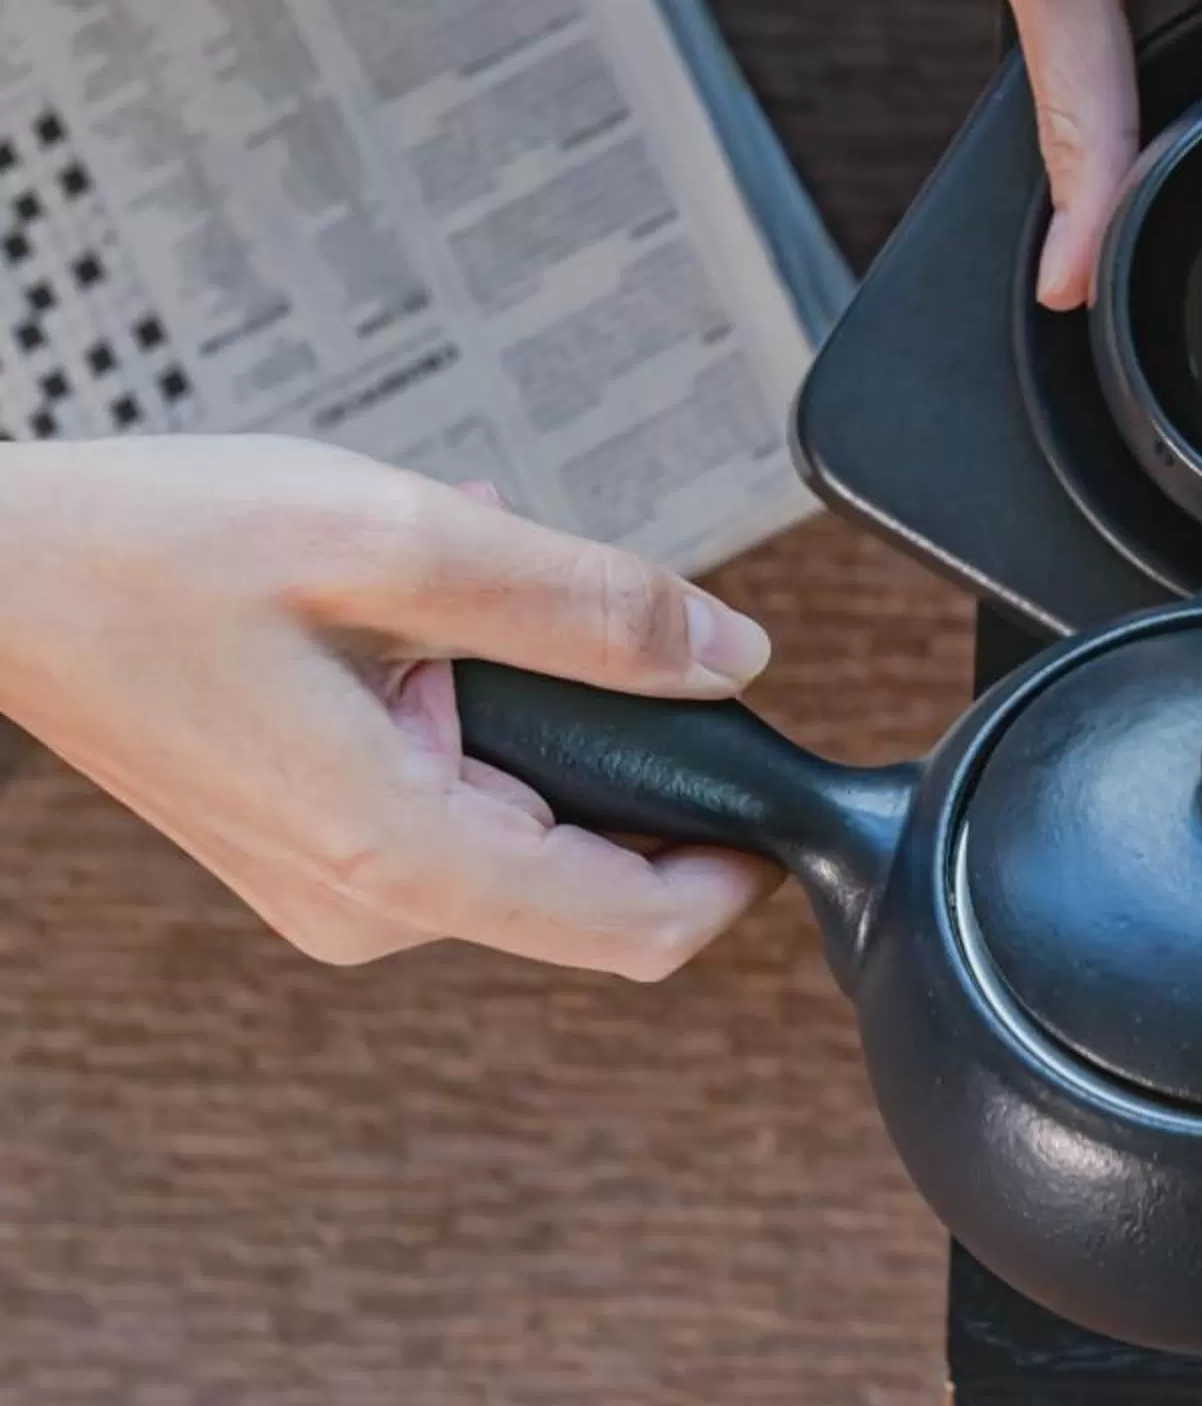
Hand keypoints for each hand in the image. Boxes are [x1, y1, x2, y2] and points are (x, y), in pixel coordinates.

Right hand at [0, 436, 779, 979]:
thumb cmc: (157, 549)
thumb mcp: (405, 539)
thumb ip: (587, 606)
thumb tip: (730, 658)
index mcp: (396, 853)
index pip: (639, 925)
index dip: (739, 862)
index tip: (779, 781)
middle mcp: (369, 906)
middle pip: (593, 870)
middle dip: (612, 733)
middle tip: (547, 604)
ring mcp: (338, 888)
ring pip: (527, 821)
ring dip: (532, 700)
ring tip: (446, 586)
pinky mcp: (320, 851)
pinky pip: (457, 798)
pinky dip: (467, 704)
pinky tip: (404, 612)